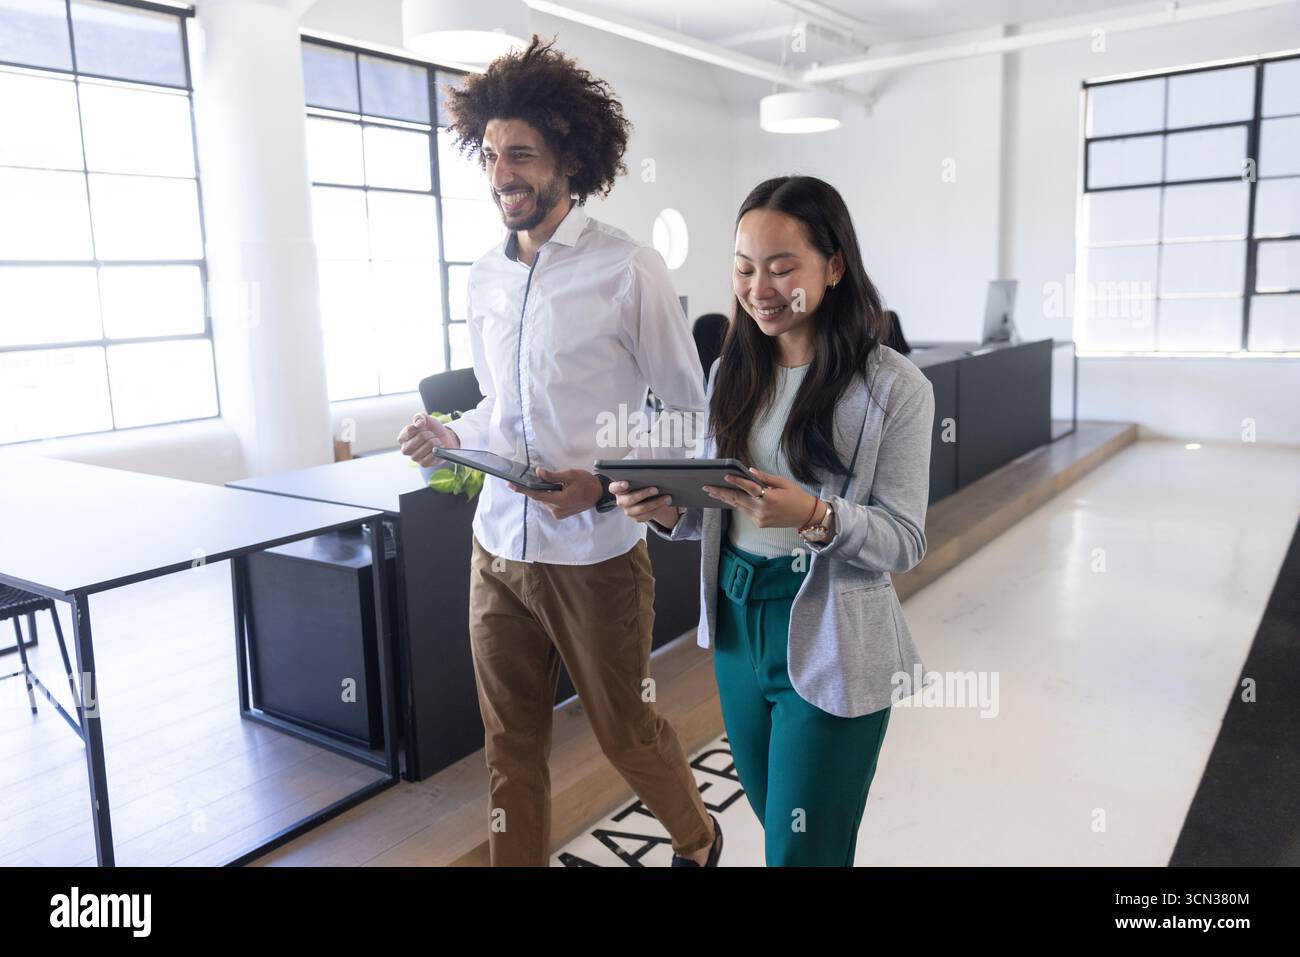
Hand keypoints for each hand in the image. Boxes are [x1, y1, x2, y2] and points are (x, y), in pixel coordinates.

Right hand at [397, 412, 459, 466]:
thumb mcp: (425, 419)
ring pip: (429, 446)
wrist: (443, 439)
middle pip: (421, 437)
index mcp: (403, 438)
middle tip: (431, 435)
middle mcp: (406, 449)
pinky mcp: (423, 464)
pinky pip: (432, 457)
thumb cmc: (430, 429)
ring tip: (436, 441)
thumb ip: (419, 417)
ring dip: (436, 441)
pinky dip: (437, 451)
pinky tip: (437, 449)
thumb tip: (419, 423)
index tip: (424, 426)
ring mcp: (414, 457)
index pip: (410, 429)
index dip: (421, 425)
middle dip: (430, 433)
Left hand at [507, 467, 601, 519]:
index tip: (511, 484)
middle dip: (537, 487)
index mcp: (560, 500)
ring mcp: (558, 513)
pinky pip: (549, 503)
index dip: (522, 489)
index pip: (536, 495)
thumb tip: (538, 473)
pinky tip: (559, 490)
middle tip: (542, 477)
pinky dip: (550, 495)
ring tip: (559, 484)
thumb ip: (553, 476)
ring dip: (546, 491)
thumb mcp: (570, 475)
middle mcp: (557, 510)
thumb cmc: (586, 482)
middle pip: (540, 497)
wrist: (598, 494)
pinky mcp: (560, 514)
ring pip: (544, 500)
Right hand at [609, 480, 677, 526]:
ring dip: (656, 503)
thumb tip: (652, 473)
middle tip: (656, 489)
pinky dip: (657, 509)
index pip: (613, 488)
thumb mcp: (638, 479)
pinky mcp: (636, 518)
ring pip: (641, 509)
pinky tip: (664, 504)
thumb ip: (639, 476)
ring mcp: (628, 511)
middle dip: (644, 494)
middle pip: (630, 499)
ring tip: (667, 498)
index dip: (619, 486)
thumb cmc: (640, 484)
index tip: (626, 483)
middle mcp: (621, 501)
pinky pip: (646, 516)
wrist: (645, 497)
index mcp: (617, 489)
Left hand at [704, 466, 819, 528]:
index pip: (749, 488)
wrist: (806, 516)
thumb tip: (750, 471)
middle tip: (707, 487)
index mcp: (769, 498)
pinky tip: (727, 498)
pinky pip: (744, 512)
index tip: (725, 476)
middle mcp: (762, 510)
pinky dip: (736, 504)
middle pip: (737, 499)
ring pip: (738, 507)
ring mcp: (759, 519)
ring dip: (725, 499)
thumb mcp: (784, 482)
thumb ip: (765, 477)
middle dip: (721, 493)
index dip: (736, 481)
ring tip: (712, 492)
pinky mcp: (759, 524)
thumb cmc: (797, 496)